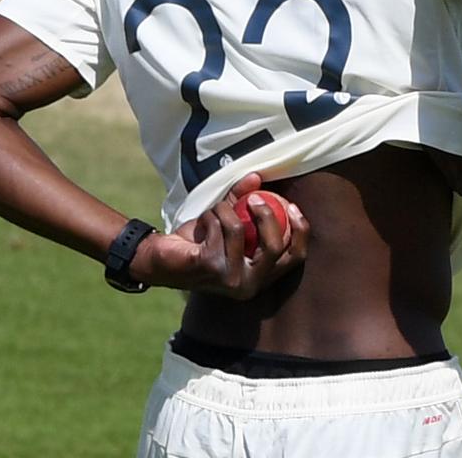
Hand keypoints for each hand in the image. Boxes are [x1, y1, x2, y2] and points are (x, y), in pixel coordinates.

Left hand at [130, 173, 309, 299]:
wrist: (161, 260)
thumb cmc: (199, 243)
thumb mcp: (227, 219)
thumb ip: (243, 200)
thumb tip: (257, 177)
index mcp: (262, 277)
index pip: (295, 258)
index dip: (300, 232)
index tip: (292, 206)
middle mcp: (250, 284)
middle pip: (276, 248)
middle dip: (267, 216)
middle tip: (254, 198)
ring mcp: (231, 279)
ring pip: (241, 230)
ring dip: (225, 210)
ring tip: (215, 210)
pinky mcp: (211, 268)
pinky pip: (219, 227)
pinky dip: (211, 215)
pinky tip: (202, 221)